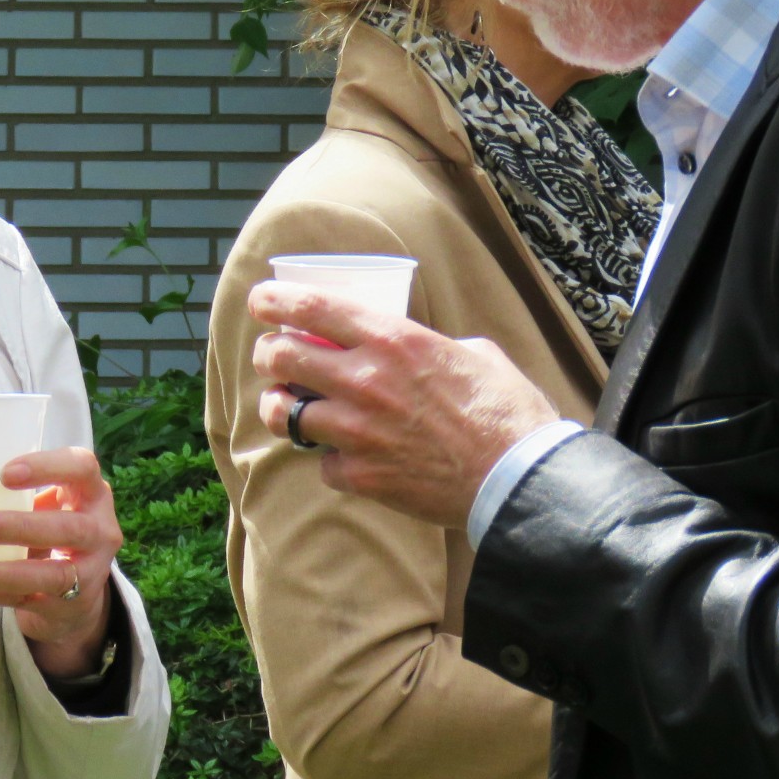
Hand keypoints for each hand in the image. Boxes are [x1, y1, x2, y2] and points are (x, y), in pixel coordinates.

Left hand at [0, 446, 120, 679]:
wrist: (73, 592)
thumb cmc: (42, 530)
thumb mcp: (22, 508)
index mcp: (88, 492)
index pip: (81, 467)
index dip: (47, 467)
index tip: (5, 474)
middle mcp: (99, 530)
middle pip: (69, 528)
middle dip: (21, 526)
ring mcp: (90, 571)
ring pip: (54, 574)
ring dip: (7, 571)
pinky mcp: (70, 604)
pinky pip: (29, 599)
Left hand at [248, 280, 559, 527]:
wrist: (518, 477)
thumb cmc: (506, 411)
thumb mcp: (473, 354)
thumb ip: (431, 346)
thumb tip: (421, 348)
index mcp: (392, 339)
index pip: (311, 307)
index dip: (273, 302)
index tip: (260, 302)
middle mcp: (365, 379)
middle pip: (280, 357)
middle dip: (267, 355)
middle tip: (272, 358)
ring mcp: (357, 430)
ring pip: (284, 413)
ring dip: (282, 408)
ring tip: (290, 408)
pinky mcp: (360, 475)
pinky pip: (321, 464)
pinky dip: (330, 461)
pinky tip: (348, 458)